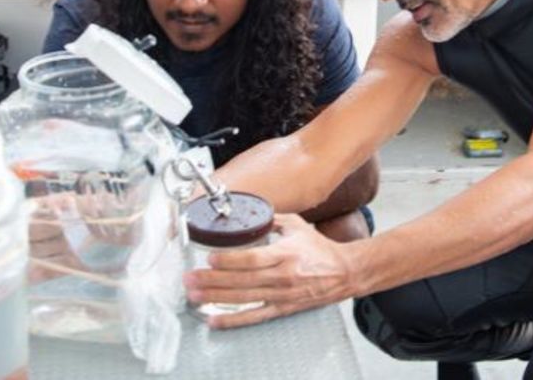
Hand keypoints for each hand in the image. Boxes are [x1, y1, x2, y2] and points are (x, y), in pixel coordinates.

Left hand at [183, 213, 360, 328]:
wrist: (343, 272)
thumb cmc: (319, 249)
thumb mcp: (296, 226)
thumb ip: (271, 219)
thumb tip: (247, 212)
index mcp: (285, 254)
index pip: (253, 259)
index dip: (230, 260)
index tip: (210, 257)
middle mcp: (282, 276)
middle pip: (242, 281)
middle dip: (212, 280)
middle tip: (190, 279)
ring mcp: (281, 295)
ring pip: (243, 299)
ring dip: (215, 297)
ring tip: (194, 295)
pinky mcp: (282, 308)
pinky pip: (254, 316)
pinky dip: (232, 320)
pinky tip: (214, 319)